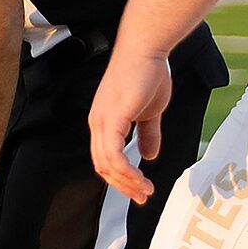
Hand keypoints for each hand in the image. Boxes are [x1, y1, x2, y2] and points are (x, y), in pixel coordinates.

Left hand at [88, 47, 170, 203]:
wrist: (147, 51)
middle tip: (142, 197)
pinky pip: (113, 155)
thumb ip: (148, 134)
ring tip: (146, 191)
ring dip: (127, 182)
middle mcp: (98, 123)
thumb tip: (149, 156)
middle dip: (123, 186)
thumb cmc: (147, 74)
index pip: (105, 158)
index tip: (139, 190)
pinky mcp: (111, 119)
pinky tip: (140, 178)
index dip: (120, 177)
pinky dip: (126, 171)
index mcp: (104, 122)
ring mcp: (102, 121)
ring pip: (107, 164)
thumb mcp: (150, 112)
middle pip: (102, 166)